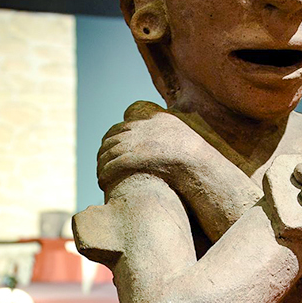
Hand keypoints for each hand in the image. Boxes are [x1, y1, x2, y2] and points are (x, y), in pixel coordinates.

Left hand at [96, 103, 228, 191]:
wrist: (202, 167)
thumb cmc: (200, 162)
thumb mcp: (189, 141)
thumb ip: (177, 138)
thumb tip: (175, 144)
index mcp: (157, 120)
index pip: (126, 125)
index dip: (114, 139)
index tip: (110, 150)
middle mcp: (146, 127)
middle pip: (115, 137)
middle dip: (105, 152)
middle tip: (102, 165)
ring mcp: (140, 141)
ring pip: (111, 151)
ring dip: (102, 164)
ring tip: (100, 176)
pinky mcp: (135, 156)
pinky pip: (113, 164)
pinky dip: (104, 173)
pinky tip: (102, 182)